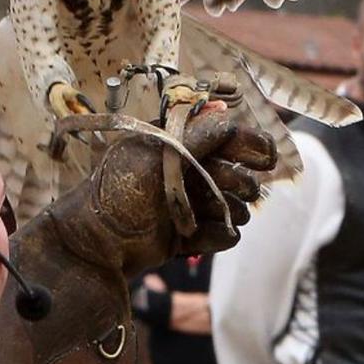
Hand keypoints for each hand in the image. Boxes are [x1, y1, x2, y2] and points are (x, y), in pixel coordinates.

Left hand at [57, 102, 274, 275]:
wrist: (95, 244)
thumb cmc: (118, 191)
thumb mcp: (155, 154)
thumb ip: (196, 136)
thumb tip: (232, 119)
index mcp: (178, 146)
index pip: (228, 139)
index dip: (252, 146)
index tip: (267, 158)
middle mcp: (187, 174)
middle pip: (239, 175)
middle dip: (237, 181)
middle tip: (219, 185)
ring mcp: (190, 207)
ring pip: (236, 207)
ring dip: (227, 209)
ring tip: (201, 214)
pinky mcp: (190, 237)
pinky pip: (225, 235)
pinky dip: (218, 235)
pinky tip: (198, 235)